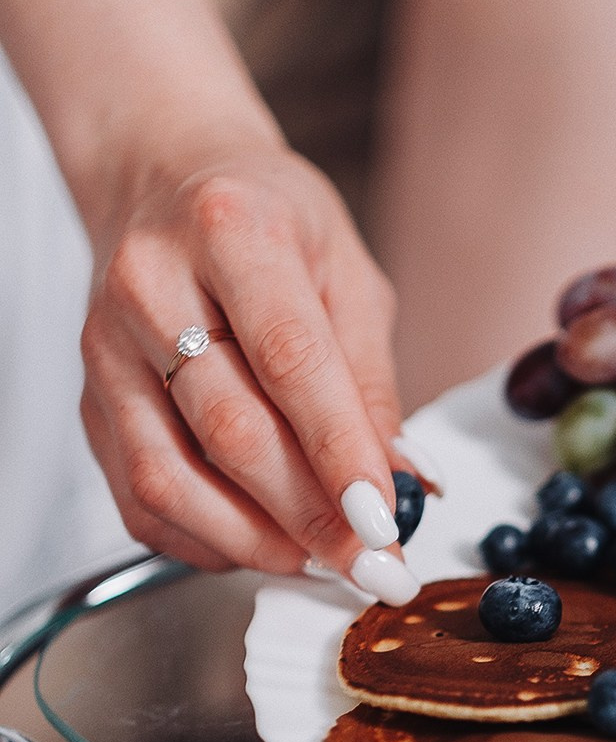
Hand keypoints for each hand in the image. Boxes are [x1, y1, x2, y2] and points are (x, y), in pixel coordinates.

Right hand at [79, 142, 423, 602]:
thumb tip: (401, 483)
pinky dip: (203, 541)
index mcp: (233, 229)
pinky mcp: (88, 399)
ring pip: (170, 477)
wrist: (163, 179)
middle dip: (307, 514)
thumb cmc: (267, 221)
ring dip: (254, 541)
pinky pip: (138, 499)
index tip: (382, 519)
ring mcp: (108, 347)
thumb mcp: (346, 273)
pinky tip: (256, 542)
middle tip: (368, 562)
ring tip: (317, 560)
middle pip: (229, 429)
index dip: (339, 452)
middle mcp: (153, 284)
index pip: (290, 360)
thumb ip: (370, 380)